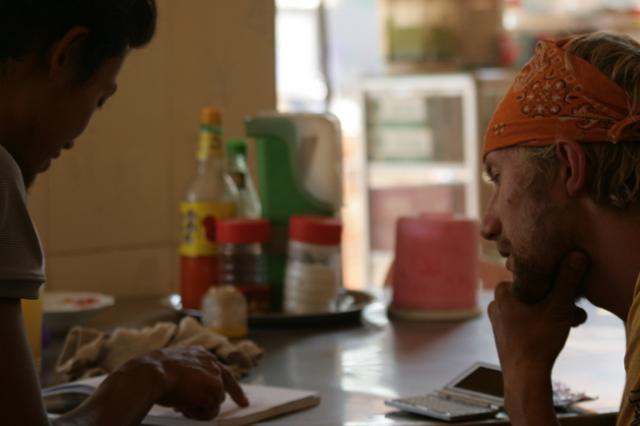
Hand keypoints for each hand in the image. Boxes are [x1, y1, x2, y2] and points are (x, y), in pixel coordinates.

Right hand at [116, 346, 248, 419]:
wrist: (150, 373)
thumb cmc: (151, 373)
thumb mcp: (170, 369)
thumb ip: (185, 376)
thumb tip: (187, 395)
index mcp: (199, 354)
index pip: (219, 369)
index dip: (231, 384)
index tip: (242, 398)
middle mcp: (210, 361)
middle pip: (224, 386)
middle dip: (219, 399)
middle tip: (232, 405)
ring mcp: (214, 374)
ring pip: (214, 401)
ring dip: (198, 408)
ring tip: (179, 405)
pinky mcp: (215, 388)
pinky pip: (211, 411)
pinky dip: (198, 414)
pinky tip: (183, 407)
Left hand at [488, 251, 586, 424]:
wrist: (524, 376)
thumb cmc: (538, 339)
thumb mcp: (558, 306)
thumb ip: (567, 280)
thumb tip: (576, 254)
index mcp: (502, 291)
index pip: (531, 276)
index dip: (553, 284)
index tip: (566, 296)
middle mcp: (496, 304)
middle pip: (533, 294)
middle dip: (556, 302)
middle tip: (572, 314)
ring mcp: (498, 322)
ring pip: (532, 310)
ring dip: (552, 315)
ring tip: (568, 325)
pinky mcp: (504, 336)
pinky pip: (526, 324)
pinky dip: (542, 326)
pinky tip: (555, 335)